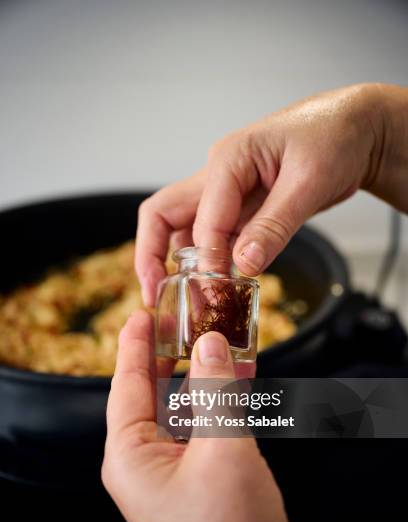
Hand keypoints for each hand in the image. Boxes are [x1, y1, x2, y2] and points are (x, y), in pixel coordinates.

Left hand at [102, 310, 311, 521]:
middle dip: (172, 354)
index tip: (141, 313)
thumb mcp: (221, 451)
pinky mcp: (208, 477)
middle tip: (182, 316)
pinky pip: (211, 426)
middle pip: (157, 392)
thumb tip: (211, 344)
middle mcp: (148, 462)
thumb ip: (216, 392)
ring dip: (206, 374)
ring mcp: (179, 470)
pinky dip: (225, 399)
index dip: (134, 345)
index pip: (127, 385)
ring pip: (189, 408)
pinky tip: (240, 374)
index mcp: (131, 456)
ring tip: (219, 335)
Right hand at [136, 83, 407, 305]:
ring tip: (190, 298)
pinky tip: (219, 284)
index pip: (203, 218)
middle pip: (164, 215)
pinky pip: (215, 237)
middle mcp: (217, 174)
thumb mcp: (309, 182)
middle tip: (153, 294)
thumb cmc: (334, 138)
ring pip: (185, 229)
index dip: (208, 258)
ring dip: (181, 263)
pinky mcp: (241, 207)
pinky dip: (212, 262)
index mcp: (228, 159)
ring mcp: (226, 192)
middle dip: (152, 255)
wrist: (354, 131)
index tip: (217, 288)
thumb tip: (243, 265)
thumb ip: (274, 226)